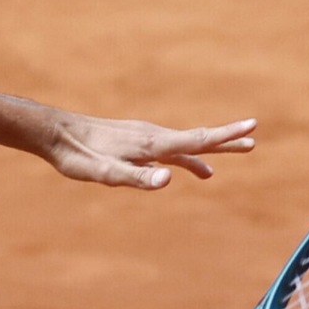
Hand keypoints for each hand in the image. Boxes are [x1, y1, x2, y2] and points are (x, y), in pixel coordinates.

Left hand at [45, 115, 256, 189]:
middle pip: (196, 139)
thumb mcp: (106, 173)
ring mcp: (142, 137)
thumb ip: (137, 177)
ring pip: (181, 145)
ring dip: (205, 152)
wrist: (56, 133)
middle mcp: (151, 136)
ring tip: (223, 163)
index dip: (225, 136)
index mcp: (151, 144)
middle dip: (224, 140)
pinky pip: (165, 149)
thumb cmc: (79, 155)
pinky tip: (180, 169)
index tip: (252, 128)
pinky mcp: (132, 141)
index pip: (196, 140)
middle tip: (252, 140)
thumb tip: (168, 179)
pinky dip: (180, 157)